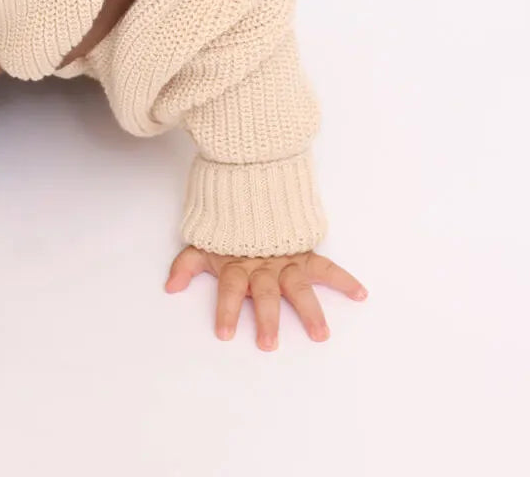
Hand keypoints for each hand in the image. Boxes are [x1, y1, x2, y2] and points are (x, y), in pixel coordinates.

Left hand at [164, 245, 366, 348]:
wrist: (248, 185)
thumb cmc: (225, 226)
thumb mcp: (201, 242)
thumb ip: (185, 264)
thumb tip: (169, 288)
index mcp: (237, 263)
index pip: (230, 287)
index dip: (226, 308)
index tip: (225, 334)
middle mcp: (262, 264)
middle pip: (265, 292)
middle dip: (267, 318)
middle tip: (269, 344)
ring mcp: (285, 259)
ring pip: (298, 285)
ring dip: (309, 309)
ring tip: (320, 334)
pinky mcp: (304, 253)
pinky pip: (326, 266)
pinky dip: (344, 279)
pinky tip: (360, 294)